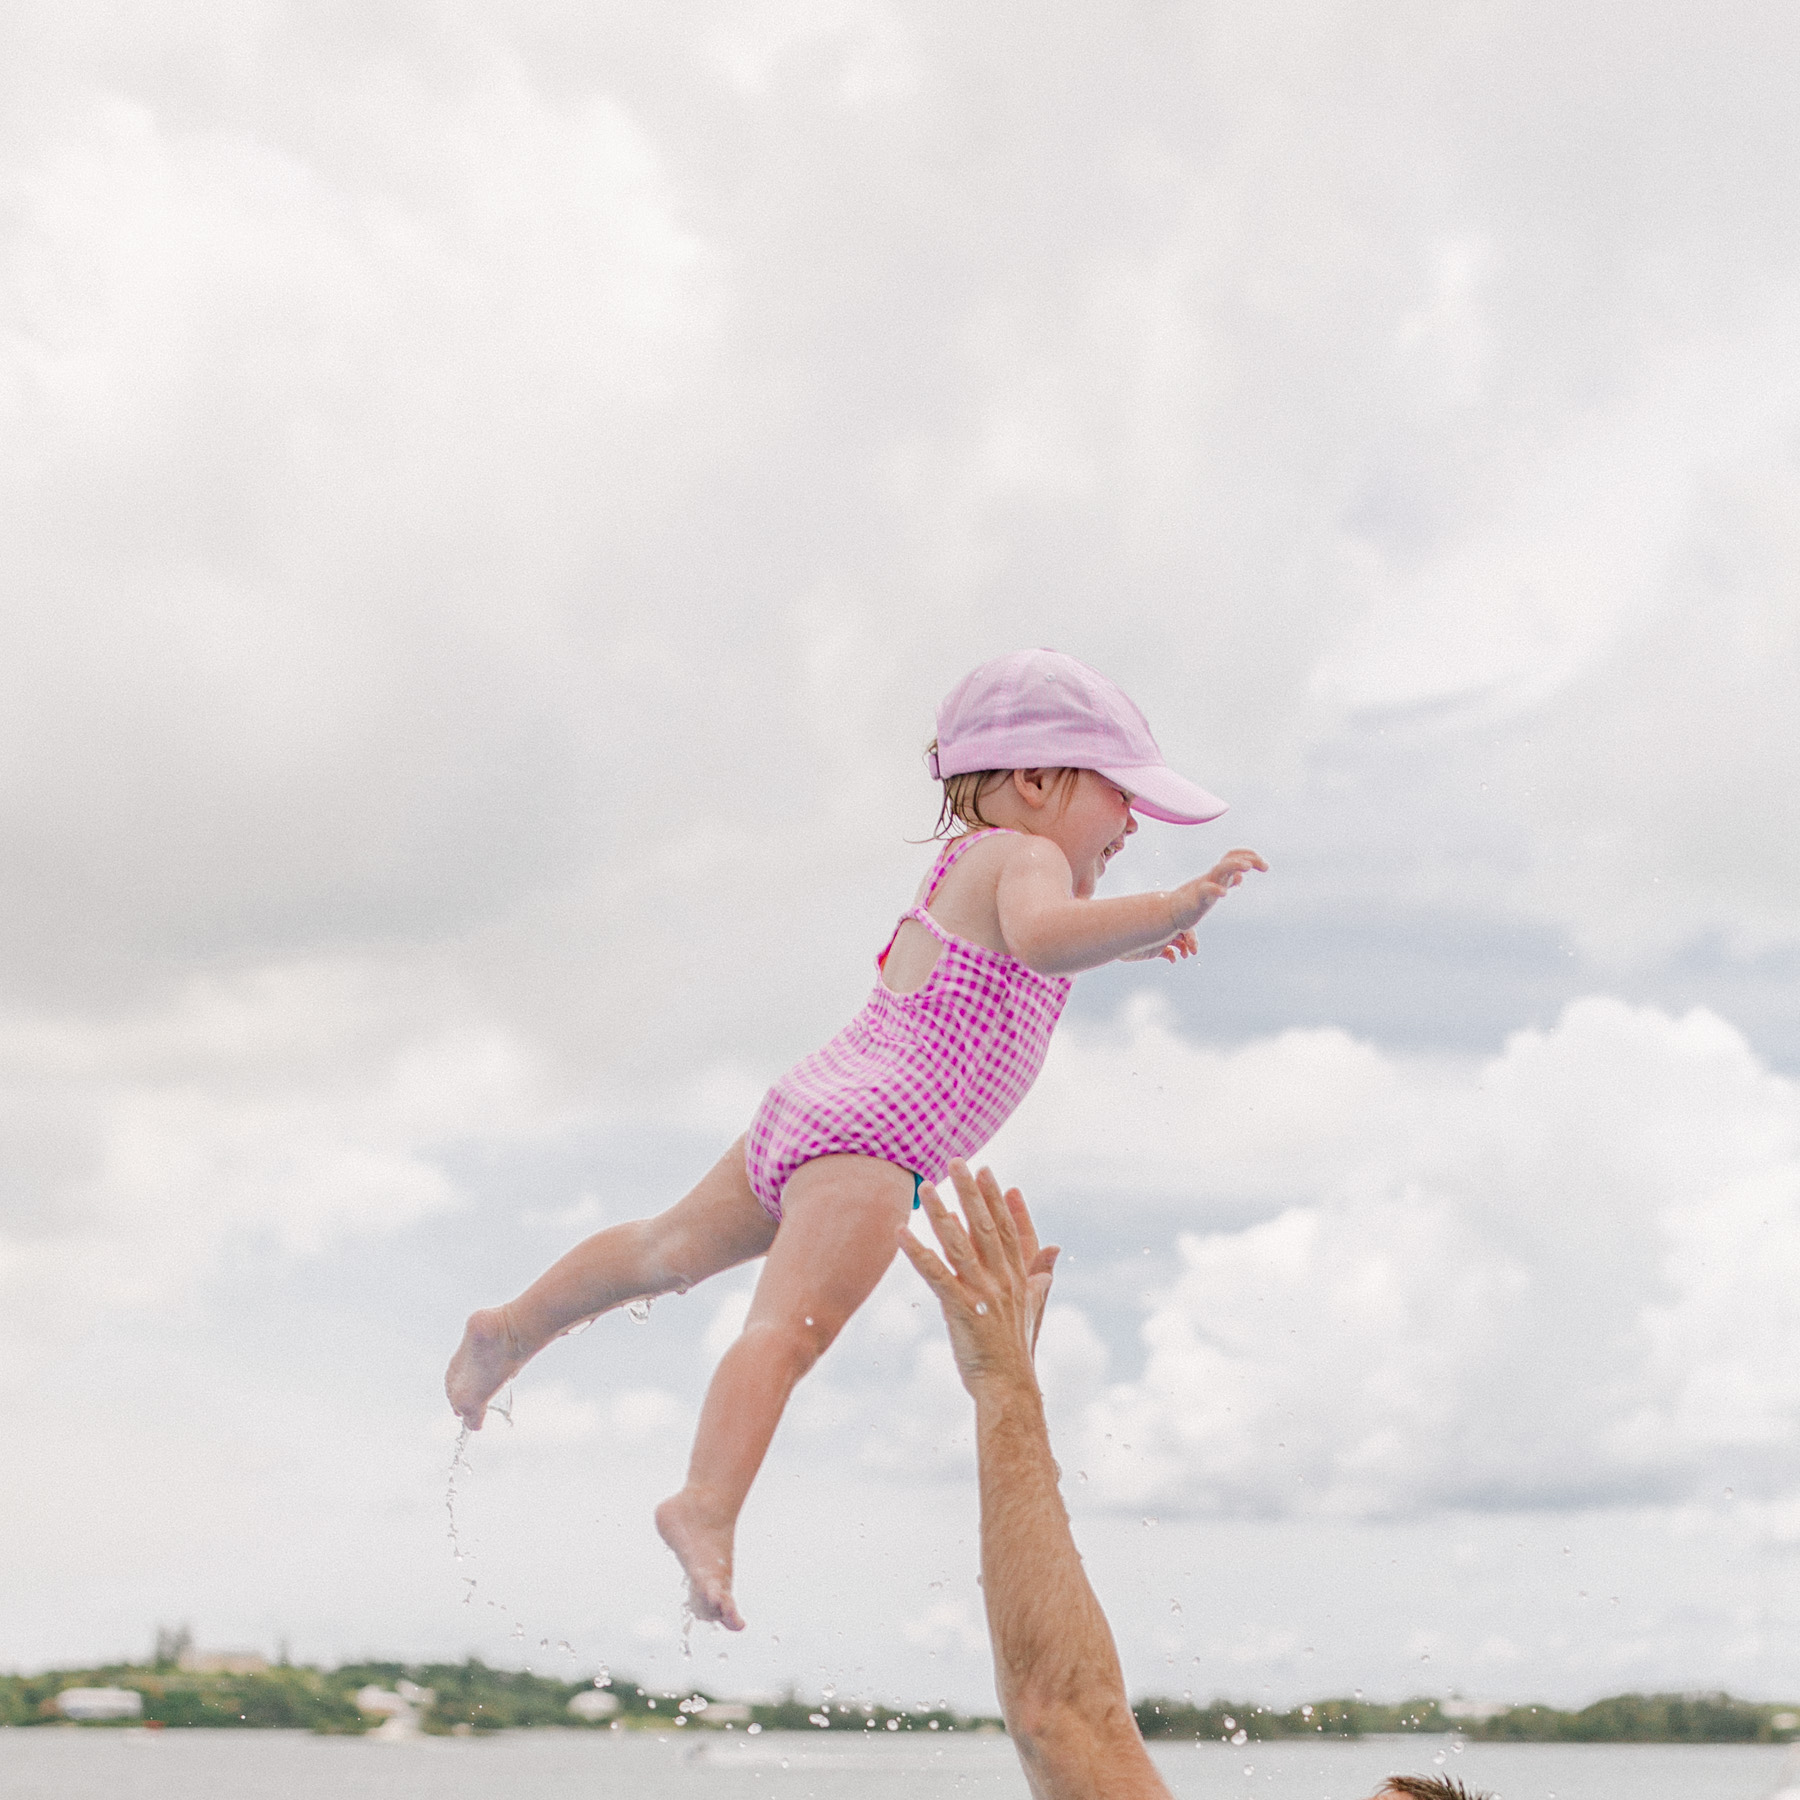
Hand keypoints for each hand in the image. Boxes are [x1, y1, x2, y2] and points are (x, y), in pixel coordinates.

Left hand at [898, 1162, 1059, 1396]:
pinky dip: (918, 1253)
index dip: (997, 1200)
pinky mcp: (962, 1309)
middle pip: (985, 1227)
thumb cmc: (1016, 1351)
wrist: (1010, 1388)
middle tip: (957, 1162)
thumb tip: (1054, 1247)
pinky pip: (936, 1274)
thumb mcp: (1033, 1308)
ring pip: (959, 1244)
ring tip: (926, 1187)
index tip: (988, 1173)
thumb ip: (1039, 1274)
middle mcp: (1002, 1280)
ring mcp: (983, 1293)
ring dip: (941, 1213)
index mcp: (1016, 1278)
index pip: (1008, 1230)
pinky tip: (902, 1232)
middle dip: (970, 1192)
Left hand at [1117, 927, 1197, 963]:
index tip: (1192, 945)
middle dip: (1190, 941)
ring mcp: (1158, 939)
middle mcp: (1162, 928)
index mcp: (1162, 918)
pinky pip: (1168, 953)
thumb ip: (1157, 926)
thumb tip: (1171, 930)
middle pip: (1182, 932)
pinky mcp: (1153, 950)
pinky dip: (1172, 956)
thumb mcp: (1144, 928)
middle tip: (1193, 952)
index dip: (1190, 934)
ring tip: (1185, 956)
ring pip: (1177, 943)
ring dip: (1183, 949)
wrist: (1113, 940)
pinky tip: (1173, 960)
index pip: (1182, 923)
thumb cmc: (1127, 930)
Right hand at [1169, 847, 1266, 931]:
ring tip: (1247, 867)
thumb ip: (1228, 882)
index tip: (1264, 865)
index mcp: (1217, 875)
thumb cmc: (1193, 900)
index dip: (1249, 855)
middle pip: (1230, 859)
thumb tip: (1240, 878)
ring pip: (1219, 869)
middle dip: (1248, 859)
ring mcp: (1204, 886)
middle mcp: (1212, 877)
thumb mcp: (1214, 889)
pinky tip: (1224, 893)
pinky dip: (1215, 890)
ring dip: (1234, 865)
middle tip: (1266, 867)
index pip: (1233, 856)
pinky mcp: (1196, 899)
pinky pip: (1206, 890)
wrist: (1171, 912)